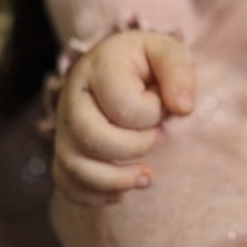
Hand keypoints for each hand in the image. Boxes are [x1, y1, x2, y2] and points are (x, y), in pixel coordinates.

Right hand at [53, 29, 195, 206]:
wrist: (119, 65)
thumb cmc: (146, 61)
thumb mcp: (167, 51)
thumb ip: (179, 72)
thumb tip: (183, 109)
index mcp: (99, 67)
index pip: (123, 106)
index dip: (151, 113)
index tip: (161, 104)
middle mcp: (73, 96)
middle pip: (91, 138)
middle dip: (134, 147)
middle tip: (156, 135)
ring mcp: (64, 126)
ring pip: (74, 165)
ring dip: (115, 180)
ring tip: (147, 177)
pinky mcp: (63, 149)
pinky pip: (66, 182)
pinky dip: (94, 195)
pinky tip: (122, 191)